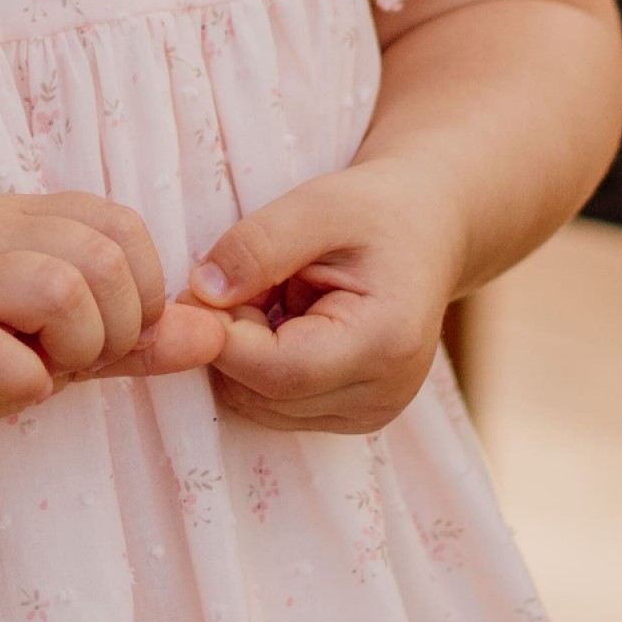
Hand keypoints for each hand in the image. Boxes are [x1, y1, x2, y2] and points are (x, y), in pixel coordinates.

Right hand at [0, 190, 227, 472]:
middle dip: (117, 322)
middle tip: (86, 358)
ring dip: (78, 347)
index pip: (119, 222)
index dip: (145, 286)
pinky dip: (27, 381)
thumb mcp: (66, 344)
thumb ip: (138, 338)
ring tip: (53, 370)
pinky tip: (18, 390)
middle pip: (99, 255)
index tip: (121, 333)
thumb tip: (215, 334)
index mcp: (21, 218)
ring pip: (57, 287)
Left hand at [187, 158, 463, 434]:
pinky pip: (275, 404)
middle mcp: (381, 396)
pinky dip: (259, 364)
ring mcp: (368, 415)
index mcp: (384, 344)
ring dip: (242, 352)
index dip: (221, 335)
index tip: (195, 287)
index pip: (277, 372)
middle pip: (263, 394)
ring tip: (270, 293)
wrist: (426, 232)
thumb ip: (258, 246)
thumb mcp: (317, 205)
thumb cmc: (374, 211)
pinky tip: (282, 318)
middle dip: (230, 339)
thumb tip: (201, 293)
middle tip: (239, 278)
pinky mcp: (350, 416)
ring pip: (260, 405)